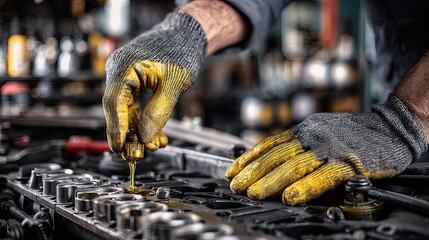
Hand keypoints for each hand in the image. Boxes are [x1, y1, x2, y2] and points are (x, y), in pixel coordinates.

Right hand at [103, 10, 206, 151]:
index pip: (113, 102)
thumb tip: (144, 138)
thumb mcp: (174, 85)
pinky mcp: (133, 81)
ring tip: (154, 146)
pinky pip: (134, 104)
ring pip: (126, 110)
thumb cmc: (182, 51)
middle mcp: (119, 70)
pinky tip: (155, 135)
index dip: (116, 128)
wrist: (187, 35)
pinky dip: (144, 120)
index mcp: (124, 66)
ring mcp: (124, 75)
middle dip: (129, 134)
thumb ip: (158, 112)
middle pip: (117, 109)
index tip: (120, 148)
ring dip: (139, 130)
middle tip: (138, 155)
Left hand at [226, 95, 426, 204]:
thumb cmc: (353, 133)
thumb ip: (298, 144)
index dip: (248, 158)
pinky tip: (291, 197)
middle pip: (276, 156)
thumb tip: (273, 159)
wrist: (390, 127)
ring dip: (271, 181)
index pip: (269, 144)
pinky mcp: (348, 162)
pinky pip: (323, 176)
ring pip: (294, 166)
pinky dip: (305, 187)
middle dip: (253, 172)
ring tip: (253, 193)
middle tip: (235, 186)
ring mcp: (330, 148)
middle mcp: (312, 136)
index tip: (232, 171)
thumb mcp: (320, 130)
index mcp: (304, 129)